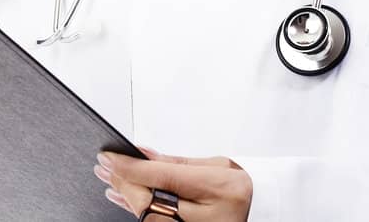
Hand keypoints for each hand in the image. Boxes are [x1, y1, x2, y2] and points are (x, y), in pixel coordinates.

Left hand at [94, 146, 251, 221]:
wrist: (264, 209)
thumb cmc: (243, 186)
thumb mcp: (216, 165)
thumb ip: (177, 162)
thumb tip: (142, 153)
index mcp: (219, 189)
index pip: (164, 177)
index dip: (131, 167)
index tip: (109, 156)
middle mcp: (209, 217)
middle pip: (152, 202)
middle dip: (124, 183)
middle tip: (104, 166)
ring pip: (150, 219)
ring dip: (125, 198)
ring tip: (109, 179)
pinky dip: (137, 211)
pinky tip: (123, 199)